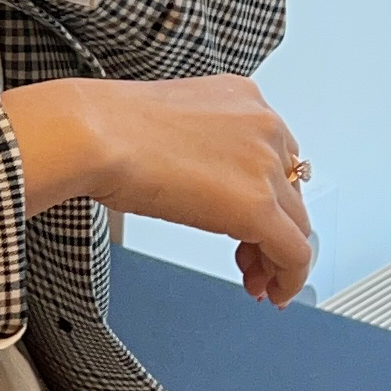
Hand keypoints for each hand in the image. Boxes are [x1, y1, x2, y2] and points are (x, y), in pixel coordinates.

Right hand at [2, 74, 313, 306]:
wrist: (94, 134)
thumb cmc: (106, 128)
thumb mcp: (167, 126)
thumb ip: (194, 146)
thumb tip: (189, 179)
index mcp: (241, 98)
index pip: (274, 155)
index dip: (267, 194)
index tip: (252, 218)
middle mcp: (262, 126)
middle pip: (290, 190)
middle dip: (273, 228)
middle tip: (252, 258)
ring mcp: (264, 164)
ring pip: (296, 223)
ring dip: (278, 257)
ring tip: (259, 281)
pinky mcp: (258, 205)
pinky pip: (293, 252)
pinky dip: (289, 278)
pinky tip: (272, 291)